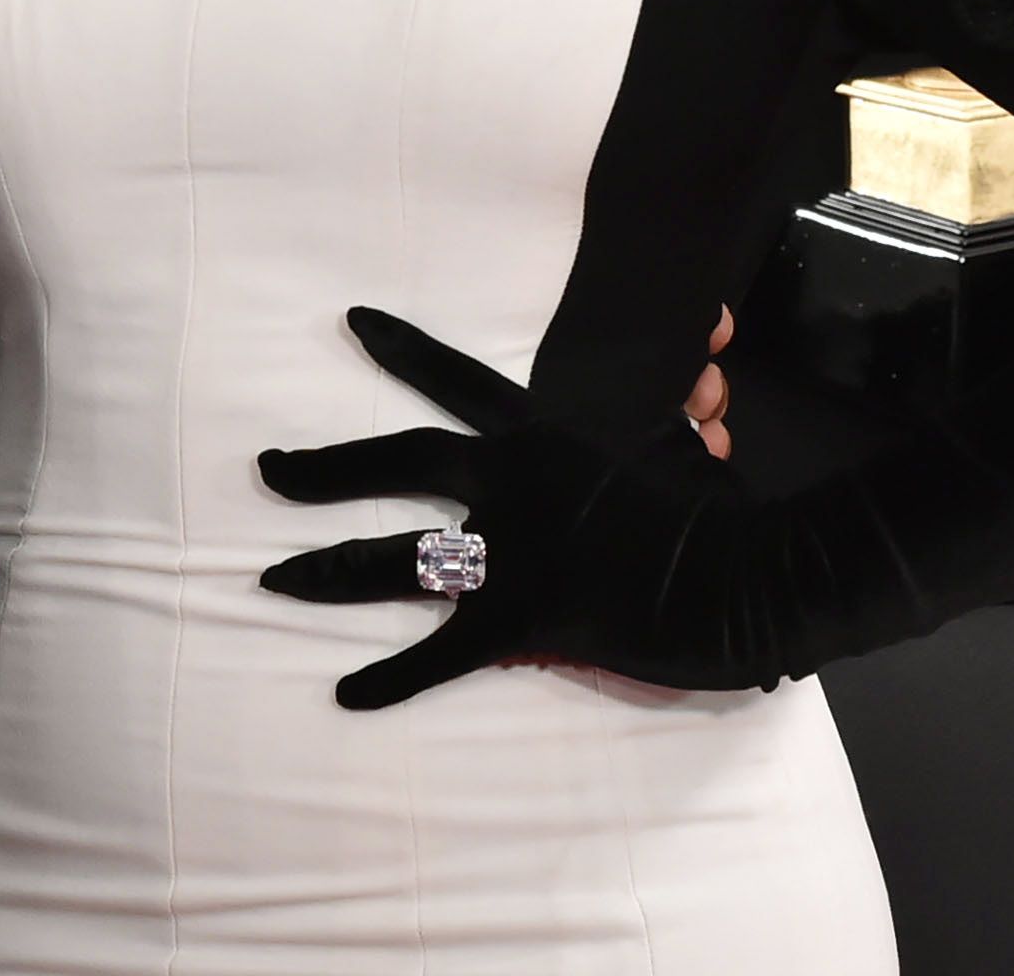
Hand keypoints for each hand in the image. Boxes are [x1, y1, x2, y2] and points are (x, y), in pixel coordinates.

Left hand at [257, 306, 788, 709]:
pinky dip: (390, 678)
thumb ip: (651, 415)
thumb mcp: (677, 443)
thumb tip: (702, 341)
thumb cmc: (716, 513)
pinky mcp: (515, 622)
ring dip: (329, 568)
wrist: (746, 576)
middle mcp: (508, 482)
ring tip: (272, 578)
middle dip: (325, 466)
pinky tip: (345, 694)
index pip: (460, 381)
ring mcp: (507, 551)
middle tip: (267, 467)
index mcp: (541, 436)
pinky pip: (437, 654)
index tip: (353, 321)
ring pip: (394, 558)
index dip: (405, 349)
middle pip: (398, 459)